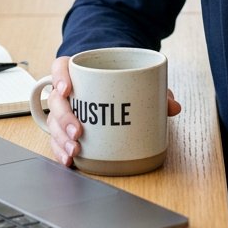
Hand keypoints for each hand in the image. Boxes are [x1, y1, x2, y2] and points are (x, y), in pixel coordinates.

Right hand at [45, 55, 181, 167]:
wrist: (114, 85)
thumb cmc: (122, 81)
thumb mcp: (139, 80)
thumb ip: (155, 90)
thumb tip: (173, 107)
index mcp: (81, 71)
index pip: (60, 67)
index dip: (59, 77)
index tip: (67, 89)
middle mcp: (68, 91)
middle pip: (55, 101)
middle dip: (64, 118)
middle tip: (78, 131)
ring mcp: (64, 111)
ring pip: (53, 123)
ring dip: (61, 138)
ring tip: (75, 150)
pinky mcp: (65, 129)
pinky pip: (57, 139)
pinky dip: (61, 150)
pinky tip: (68, 160)